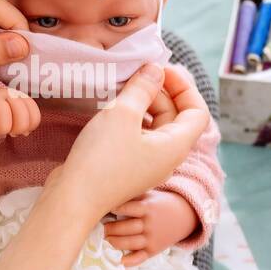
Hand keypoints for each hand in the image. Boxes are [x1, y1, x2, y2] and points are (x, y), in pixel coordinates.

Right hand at [0, 83, 40, 137]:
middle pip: (22, 115)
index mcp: (19, 96)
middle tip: (10, 132)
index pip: (34, 114)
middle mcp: (8, 94)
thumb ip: (23, 121)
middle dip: (18, 129)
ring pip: (5, 122)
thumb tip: (26, 132)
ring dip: (1, 130)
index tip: (23, 130)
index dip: (30, 126)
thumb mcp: (12, 114)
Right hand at [53, 63, 210, 225]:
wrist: (73, 200)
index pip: (197, 112)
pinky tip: (112, 108)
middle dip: (159, 91)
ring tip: (121, 87)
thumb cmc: (101, 158)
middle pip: (175, 116)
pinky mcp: (128, 166)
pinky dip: (131, 118)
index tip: (161, 70)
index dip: (184, 87)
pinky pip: (138, 136)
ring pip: (155, 125)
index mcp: (175, 147)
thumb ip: (142, 88)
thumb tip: (155, 70)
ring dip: (143, 103)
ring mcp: (147, 163)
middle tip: (135, 74)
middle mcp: (166, 157)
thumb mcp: (122, 114)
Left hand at [104, 190, 197, 265]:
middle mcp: (149, 224)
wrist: (184, 216)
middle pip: (127, 227)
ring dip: (116, 243)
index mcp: (148, 208)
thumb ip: (134, 196)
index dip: (115, 209)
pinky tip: (121, 261)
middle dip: (112, 228)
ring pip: (131, 243)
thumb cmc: (160, 204)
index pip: (128, 208)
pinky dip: (131, 261)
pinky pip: (141, 257)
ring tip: (107, 240)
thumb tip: (111, 194)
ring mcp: (152, 238)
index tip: (105, 208)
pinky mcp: (154, 249)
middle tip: (101, 228)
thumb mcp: (150, 196)